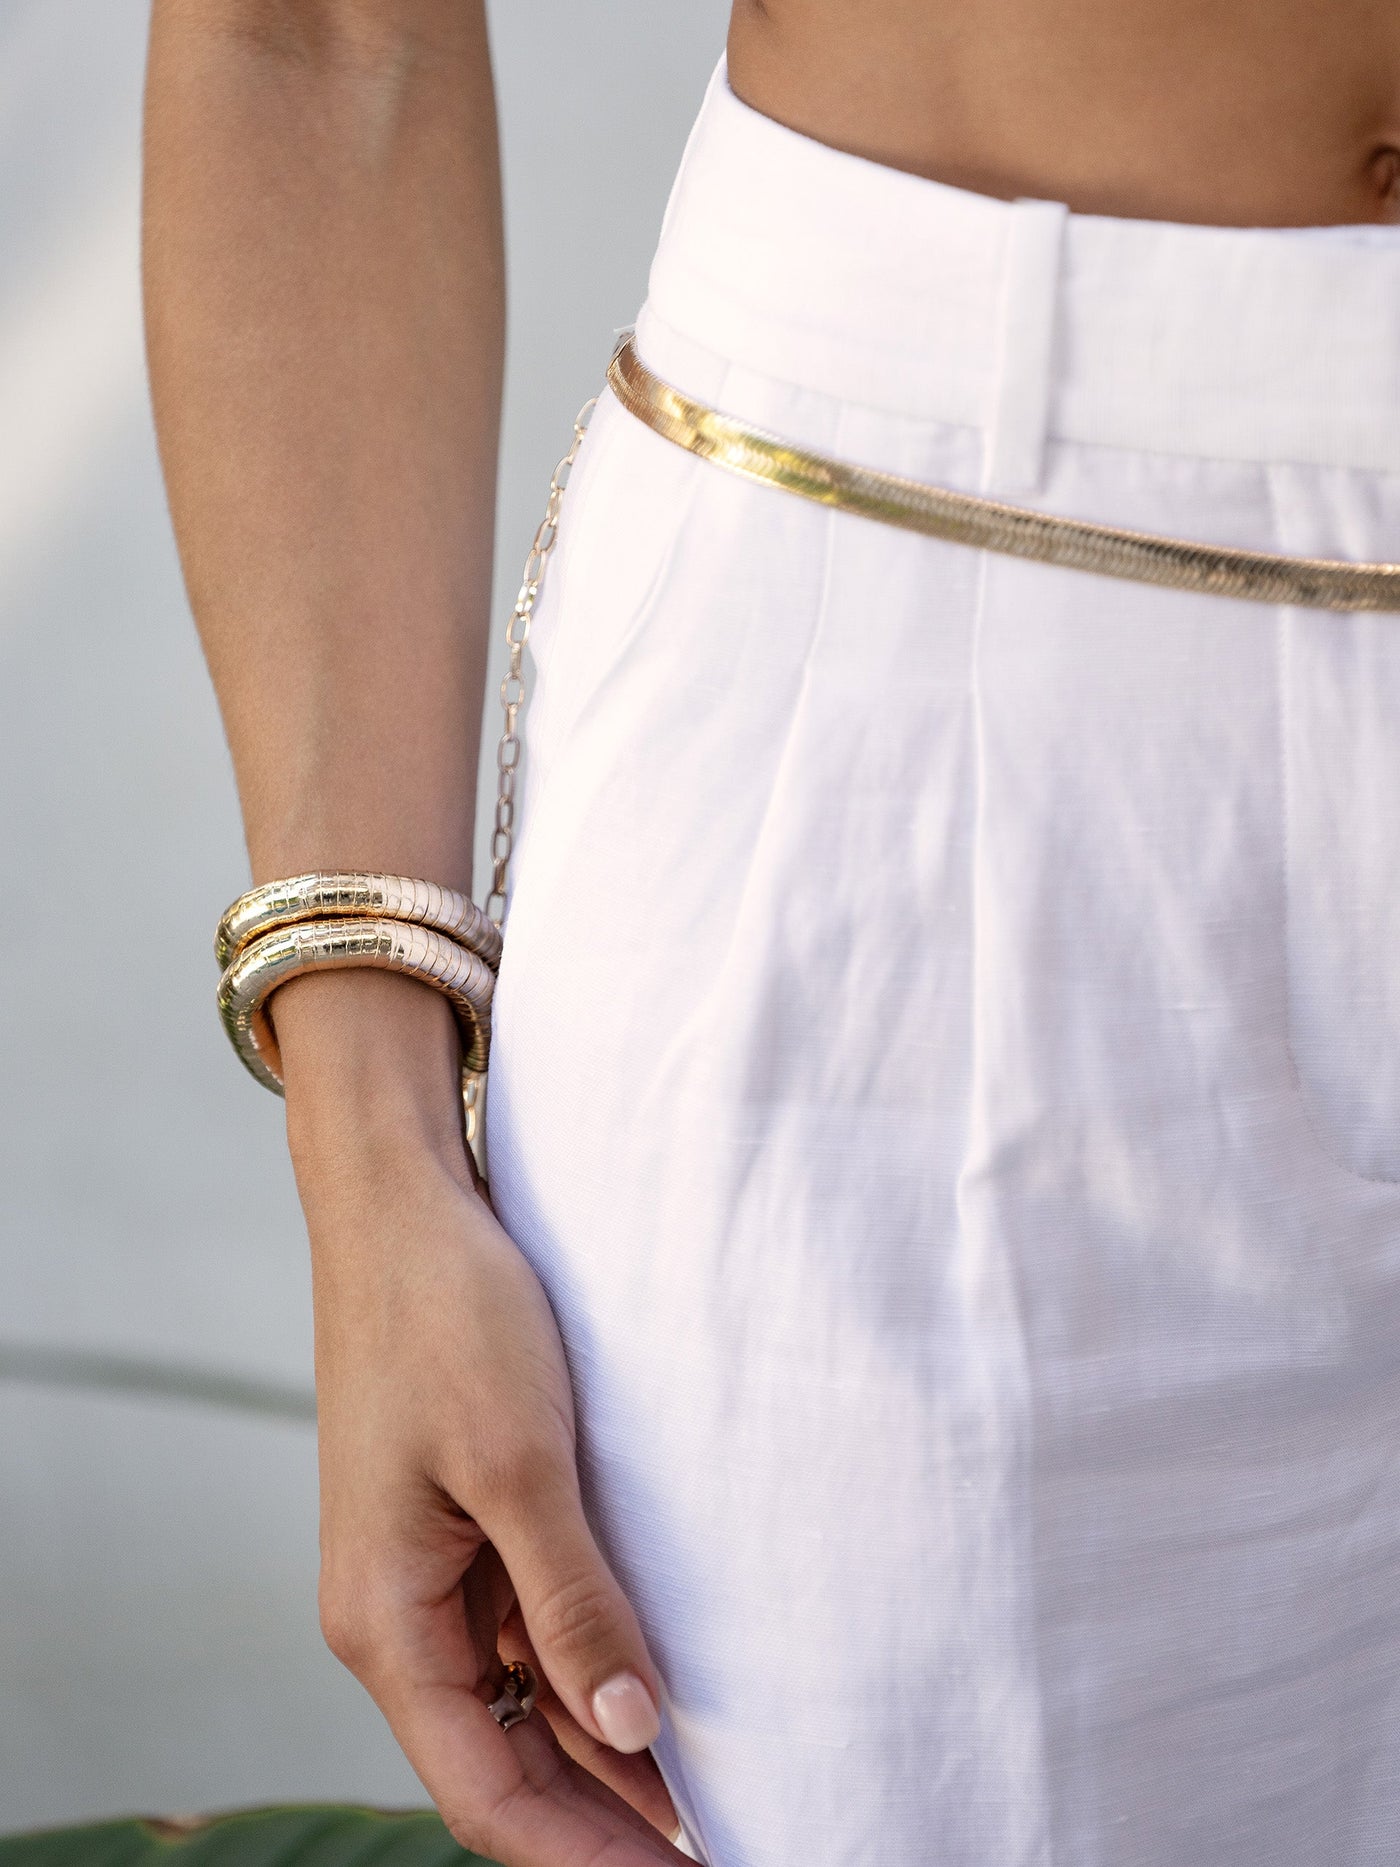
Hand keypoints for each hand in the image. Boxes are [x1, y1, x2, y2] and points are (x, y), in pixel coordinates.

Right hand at [277, 973, 687, 1865]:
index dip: (590, 1858)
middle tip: (725, 1848)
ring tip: (713, 1794)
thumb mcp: (520, 1464)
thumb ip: (572, 1604)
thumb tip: (632, 1730)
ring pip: (519, 1701)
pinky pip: (522, 1630)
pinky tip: (659, 1688)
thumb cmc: (448, 1319)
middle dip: (606, 1820)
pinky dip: (587, 1668)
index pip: (488, 1793)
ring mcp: (424, 1571)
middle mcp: (396, 1615)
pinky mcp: (455, 1524)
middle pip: (503, 1762)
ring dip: (601, 1749)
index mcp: (386, 1621)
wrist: (401, 1207)